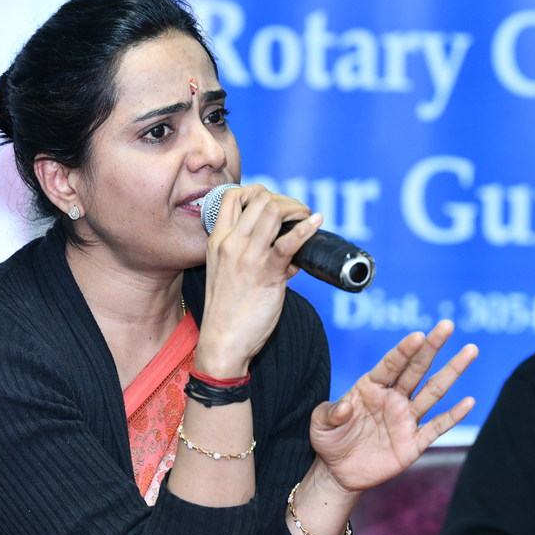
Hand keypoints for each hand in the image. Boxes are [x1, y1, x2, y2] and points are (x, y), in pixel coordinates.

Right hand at [197, 185, 320, 375]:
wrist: (222, 343)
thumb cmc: (226, 313)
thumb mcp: (228, 275)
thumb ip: (254, 257)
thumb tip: (290, 251)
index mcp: (217, 240)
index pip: (233, 196)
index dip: (258, 191)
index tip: (275, 204)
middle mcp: (230, 243)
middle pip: (259, 197)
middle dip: (285, 199)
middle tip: (297, 214)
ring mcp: (247, 256)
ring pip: (273, 210)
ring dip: (297, 209)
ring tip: (307, 218)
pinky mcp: (266, 273)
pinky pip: (289, 242)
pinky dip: (307, 228)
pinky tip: (317, 223)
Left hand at [309, 320, 476, 492]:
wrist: (338, 472)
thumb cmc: (329, 440)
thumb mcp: (320, 424)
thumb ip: (330, 413)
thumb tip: (345, 407)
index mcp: (370, 386)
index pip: (391, 363)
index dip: (404, 350)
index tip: (419, 335)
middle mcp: (393, 398)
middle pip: (417, 368)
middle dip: (432, 346)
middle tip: (447, 325)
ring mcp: (406, 419)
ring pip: (433, 391)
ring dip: (452, 371)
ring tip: (470, 350)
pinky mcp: (414, 443)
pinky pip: (437, 427)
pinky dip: (453, 415)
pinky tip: (469, 401)